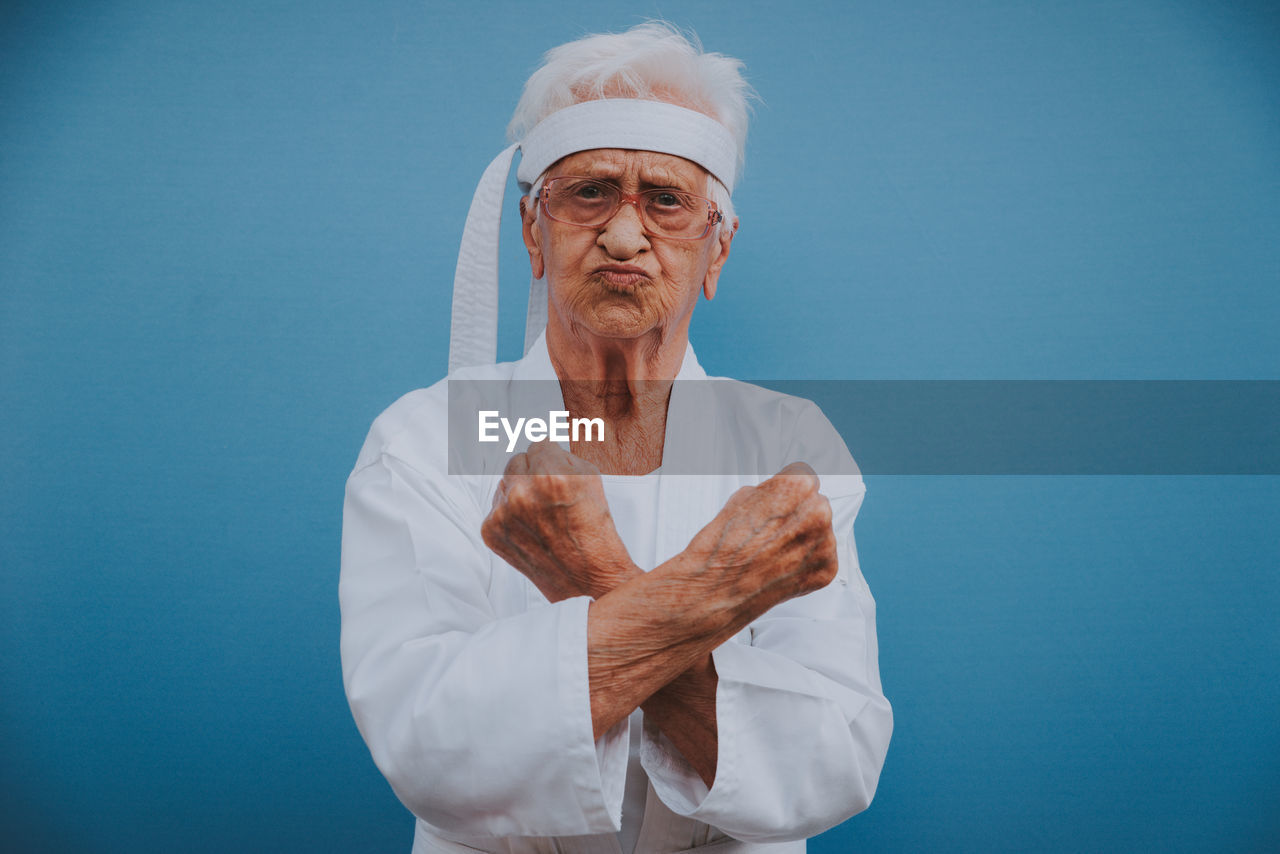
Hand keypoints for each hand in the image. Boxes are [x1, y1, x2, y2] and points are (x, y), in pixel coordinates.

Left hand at [481, 440, 639, 601]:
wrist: (587, 580)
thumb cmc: (594, 533)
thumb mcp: (592, 481)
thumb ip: (564, 458)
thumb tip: (545, 448)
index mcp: (550, 476)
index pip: (538, 445)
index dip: (550, 457)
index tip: (553, 466)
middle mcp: (522, 493)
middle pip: (517, 461)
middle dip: (532, 473)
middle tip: (548, 494)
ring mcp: (502, 514)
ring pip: (505, 484)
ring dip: (520, 493)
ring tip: (541, 516)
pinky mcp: (491, 532)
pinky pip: (496, 509)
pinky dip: (510, 516)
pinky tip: (531, 529)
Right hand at [679, 461, 837, 626]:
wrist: (715, 591)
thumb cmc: (723, 548)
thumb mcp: (740, 500)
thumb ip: (768, 493)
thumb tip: (777, 496)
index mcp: (797, 487)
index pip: (805, 479)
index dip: (788, 494)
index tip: (781, 504)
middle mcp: (817, 513)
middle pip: (816, 505)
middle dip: (798, 516)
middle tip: (773, 532)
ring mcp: (824, 544)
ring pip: (821, 533)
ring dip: (804, 540)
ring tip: (774, 552)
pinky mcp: (826, 570)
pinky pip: (821, 559)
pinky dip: (805, 563)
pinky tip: (782, 567)